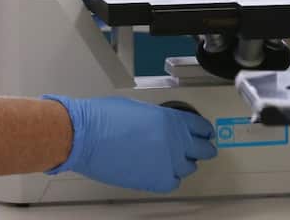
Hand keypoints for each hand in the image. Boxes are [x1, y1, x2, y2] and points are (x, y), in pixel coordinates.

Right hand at [41, 95, 217, 192]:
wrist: (85, 135)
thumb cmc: (103, 118)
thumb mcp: (138, 108)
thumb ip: (158, 118)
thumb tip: (162, 127)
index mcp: (172, 119)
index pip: (201, 127)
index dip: (204, 131)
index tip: (204, 134)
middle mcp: (176, 141)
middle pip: (203, 149)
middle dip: (201, 148)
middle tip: (199, 149)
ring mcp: (168, 163)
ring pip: (189, 167)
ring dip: (183, 163)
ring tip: (173, 160)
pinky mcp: (156, 180)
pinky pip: (173, 182)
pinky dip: (169, 178)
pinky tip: (161, 172)